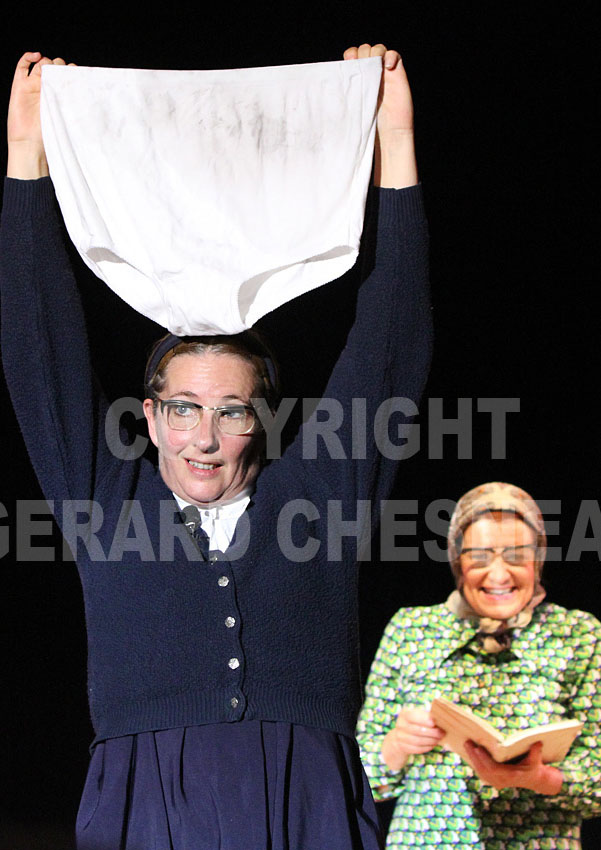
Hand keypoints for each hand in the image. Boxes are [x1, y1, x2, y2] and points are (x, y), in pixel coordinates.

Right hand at [7, 51, 73, 178]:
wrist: (29, 144)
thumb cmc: (49, 135)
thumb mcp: (67, 119)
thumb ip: (75, 107)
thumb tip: (98, 103)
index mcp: (59, 95)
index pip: (67, 75)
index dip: (72, 72)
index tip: (80, 75)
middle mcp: (47, 88)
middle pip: (55, 66)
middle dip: (61, 66)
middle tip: (65, 74)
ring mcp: (33, 85)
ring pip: (42, 64)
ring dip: (49, 63)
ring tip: (53, 70)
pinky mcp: (20, 85)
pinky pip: (22, 65)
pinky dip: (28, 57)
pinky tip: (37, 56)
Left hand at [343, 43, 416, 188]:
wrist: (390, 134)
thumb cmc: (369, 124)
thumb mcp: (350, 108)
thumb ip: (343, 96)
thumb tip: (322, 91)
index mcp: (358, 78)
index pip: (353, 55)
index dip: (350, 55)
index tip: (348, 64)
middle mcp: (371, 72)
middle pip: (364, 49)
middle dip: (361, 54)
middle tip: (360, 68)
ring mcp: (385, 72)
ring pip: (378, 49)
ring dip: (374, 53)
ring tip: (372, 67)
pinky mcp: (397, 74)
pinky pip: (395, 55)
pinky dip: (390, 56)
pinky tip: (387, 67)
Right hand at [381, 706, 444, 770]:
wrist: (402, 734)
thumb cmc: (416, 722)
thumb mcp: (419, 715)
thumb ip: (427, 716)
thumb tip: (440, 719)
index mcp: (404, 714)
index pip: (412, 716)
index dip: (424, 720)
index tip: (434, 723)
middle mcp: (400, 725)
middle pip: (417, 730)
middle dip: (432, 733)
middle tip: (442, 733)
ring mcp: (400, 737)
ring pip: (418, 741)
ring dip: (431, 741)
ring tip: (439, 739)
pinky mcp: (403, 747)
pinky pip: (417, 749)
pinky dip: (427, 747)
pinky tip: (433, 744)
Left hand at [465, 740, 563, 795]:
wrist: (534, 780)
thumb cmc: (534, 768)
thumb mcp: (536, 761)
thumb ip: (536, 752)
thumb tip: (538, 742)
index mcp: (511, 776)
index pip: (493, 769)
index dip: (484, 759)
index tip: (477, 748)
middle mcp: (502, 781)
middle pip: (483, 770)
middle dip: (474, 756)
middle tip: (467, 742)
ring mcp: (497, 783)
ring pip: (480, 772)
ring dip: (472, 759)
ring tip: (467, 744)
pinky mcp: (494, 782)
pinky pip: (481, 773)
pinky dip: (475, 763)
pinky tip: (470, 752)